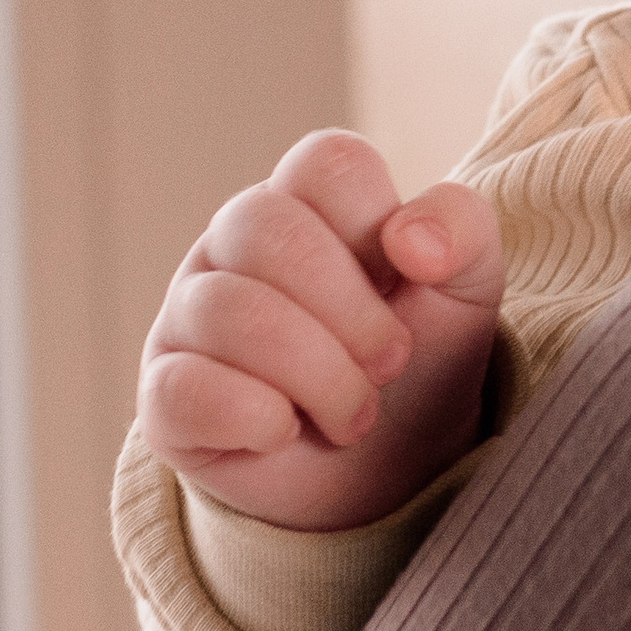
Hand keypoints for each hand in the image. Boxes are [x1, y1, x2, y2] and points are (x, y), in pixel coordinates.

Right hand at [138, 131, 504, 532]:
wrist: (391, 468)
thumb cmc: (422, 353)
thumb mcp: (467, 285)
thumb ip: (462, 230)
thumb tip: (408, 238)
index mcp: (308, 199)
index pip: (324, 162)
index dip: (376, 223)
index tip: (411, 281)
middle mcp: (235, 243)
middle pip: (267, 229)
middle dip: (351, 313)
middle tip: (391, 363)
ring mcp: (189, 315)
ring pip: (229, 310)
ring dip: (319, 376)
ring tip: (355, 412)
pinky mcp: (163, 397)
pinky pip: (184, 390)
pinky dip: (257, 418)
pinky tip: (286, 430)